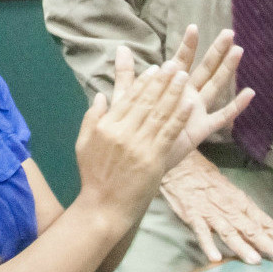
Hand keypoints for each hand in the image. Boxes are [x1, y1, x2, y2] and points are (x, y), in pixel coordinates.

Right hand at [74, 60, 193, 220]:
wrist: (104, 206)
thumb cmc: (93, 176)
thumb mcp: (83, 144)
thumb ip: (92, 117)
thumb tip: (102, 96)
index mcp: (106, 126)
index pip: (128, 98)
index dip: (143, 82)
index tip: (155, 69)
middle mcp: (122, 132)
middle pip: (146, 101)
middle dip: (162, 81)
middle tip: (175, 65)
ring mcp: (139, 145)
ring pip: (159, 113)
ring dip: (174, 93)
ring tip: (184, 77)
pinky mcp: (153, 158)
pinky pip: (169, 132)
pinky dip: (179, 116)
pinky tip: (188, 103)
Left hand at [115, 27, 251, 167]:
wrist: (136, 157)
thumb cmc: (132, 127)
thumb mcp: (126, 97)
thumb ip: (126, 73)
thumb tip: (121, 47)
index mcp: (169, 86)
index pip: (181, 60)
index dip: (187, 45)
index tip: (193, 27)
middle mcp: (186, 95)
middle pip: (204, 69)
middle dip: (215, 51)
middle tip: (228, 33)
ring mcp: (196, 111)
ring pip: (216, 86)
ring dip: (227, 70)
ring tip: (239, 52)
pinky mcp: (202, 129)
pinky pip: (222, 116)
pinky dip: (236, 106)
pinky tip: (250, 93)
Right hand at [159, 150, 272, 264]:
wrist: (179, 163)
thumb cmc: (204, 176)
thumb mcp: (229, 189)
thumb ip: (242, 210)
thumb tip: (259, 228)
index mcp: (240, 201)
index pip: (265, 222)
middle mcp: (229, 207)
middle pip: (252, 229)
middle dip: (270, 245)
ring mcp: (210, 211)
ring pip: (229, 231)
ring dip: (242, 247)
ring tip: (255, 261)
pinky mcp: (191, 214)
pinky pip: (200, 230)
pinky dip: (207, 243)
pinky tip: (215, 258)